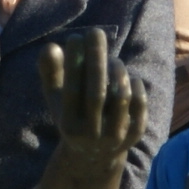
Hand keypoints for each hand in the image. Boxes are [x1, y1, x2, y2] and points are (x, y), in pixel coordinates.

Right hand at [40, 29, 147, 170]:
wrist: (93, 157)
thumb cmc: (72, 116)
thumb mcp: (56, 99)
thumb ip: (50, 74)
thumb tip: (50, 47)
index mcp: (69, 125)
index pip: (71, 90)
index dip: (72, 62)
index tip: (74, 37)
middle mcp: (91, 134)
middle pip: (96, 92)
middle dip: (96, 58)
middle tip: (95, 32)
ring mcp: (115, 136)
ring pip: (120, 97)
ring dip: (117, 70)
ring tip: (113, 60)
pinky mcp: (135, 136)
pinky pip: (139, 105)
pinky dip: (134, 86)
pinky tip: (128, 77)